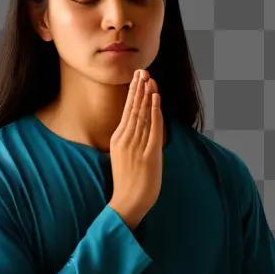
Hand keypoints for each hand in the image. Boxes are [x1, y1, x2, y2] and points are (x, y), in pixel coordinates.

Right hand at [108, 69, 162, 228]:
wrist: (127, 203)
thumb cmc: (128, 184)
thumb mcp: (124, 159)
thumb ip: (130, 144)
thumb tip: (138, 132)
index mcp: (118, 140)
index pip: (127, 111)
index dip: (133, 94)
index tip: (137, 79)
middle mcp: (126, 139)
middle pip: (133, 108)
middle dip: (139, 88)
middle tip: (142, 70)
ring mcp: (136, 146)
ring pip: (143, 114)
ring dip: (147, 95)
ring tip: (149, 78)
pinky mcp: (148, 154)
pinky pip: (153, 128)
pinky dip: (155, 111)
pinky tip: (156, 98)